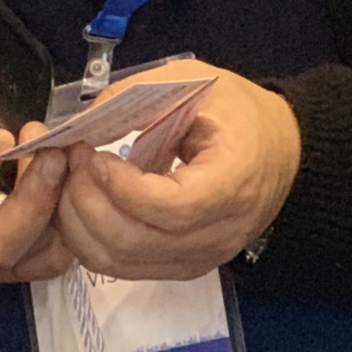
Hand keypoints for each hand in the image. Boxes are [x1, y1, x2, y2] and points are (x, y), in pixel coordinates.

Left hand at [53, 60, 301, 279]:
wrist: (281, 150)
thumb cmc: (239, 113)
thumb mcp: (192, 84)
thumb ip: (134, 98)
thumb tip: (78, 122)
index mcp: (232, 184)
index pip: (169, 208)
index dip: (120, 186)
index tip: (94, 153)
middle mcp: (219, 234)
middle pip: (134, 242)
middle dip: (85, 201)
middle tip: (71, 161)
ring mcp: (200, 258)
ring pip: (120, 262)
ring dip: (78, 223)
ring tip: (70, 180)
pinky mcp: (182, 267)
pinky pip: (123, 267)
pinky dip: (89, 239)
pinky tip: (82, 203)